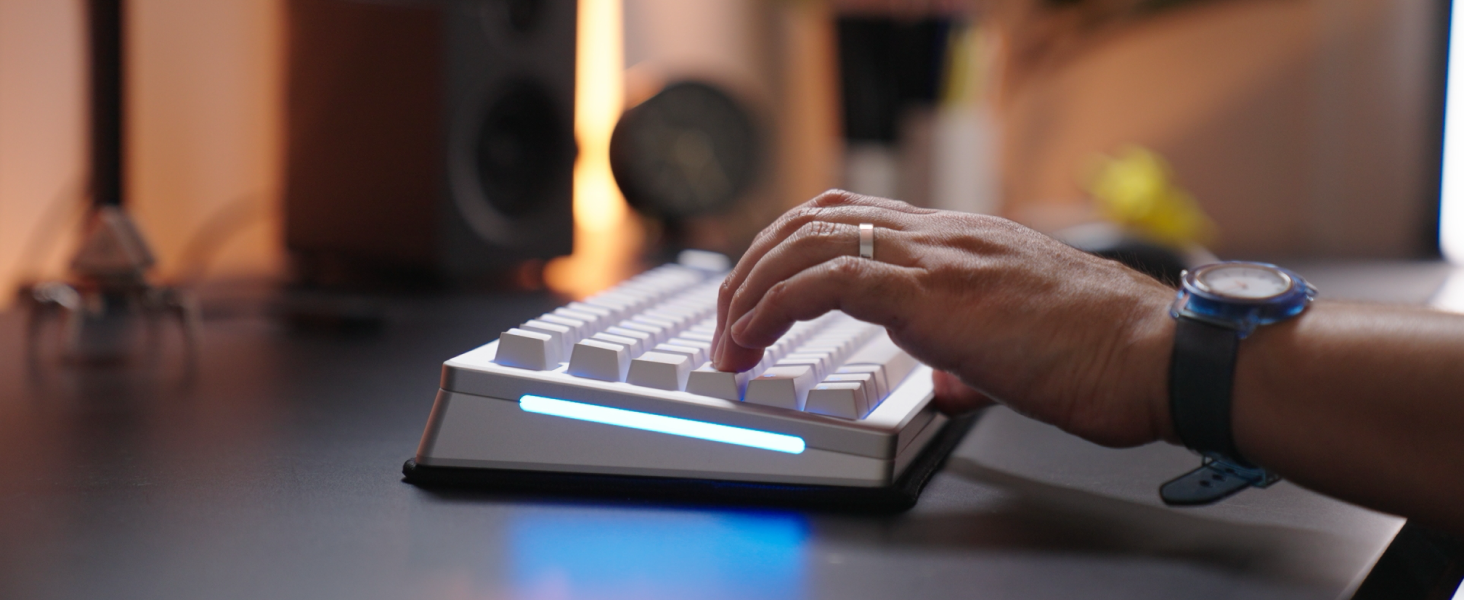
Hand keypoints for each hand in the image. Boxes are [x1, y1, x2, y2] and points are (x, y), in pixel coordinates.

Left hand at [711, 191, 1177, 446]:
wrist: (1153, 353)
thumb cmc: (1103, 354)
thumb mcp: (1018, 350)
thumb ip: (973, 358)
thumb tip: (952, 383)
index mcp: (957, 242)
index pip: (851, 217)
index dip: (793, 250)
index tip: (763, 297)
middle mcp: (938, 236)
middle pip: (814, 219)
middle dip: (756, 267)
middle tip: (730, 322)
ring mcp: (934, 256)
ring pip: (808, 240)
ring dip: (751, 290)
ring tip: (731, 340)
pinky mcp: (932, 292)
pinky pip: (826, 281)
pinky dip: (774, 305)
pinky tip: (755, 338)